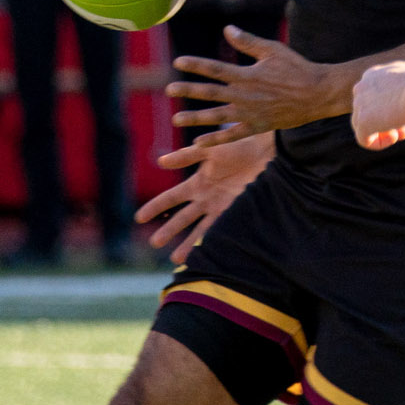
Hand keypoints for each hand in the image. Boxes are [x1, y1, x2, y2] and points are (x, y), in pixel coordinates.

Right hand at [137, 129, 272, 263]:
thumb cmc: (236, 145)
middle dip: (168, 231)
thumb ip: (187, 156)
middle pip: (182, 218)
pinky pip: (222, 228)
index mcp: (196, 183)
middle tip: (154, 243)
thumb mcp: (209, 149)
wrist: (266, 150)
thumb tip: (160, 161)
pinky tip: (206, 254)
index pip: (170, 198)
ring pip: (200, 229)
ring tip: (177, 259)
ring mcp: (221, 207)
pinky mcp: (237, 211)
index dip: (155, 207)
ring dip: (188, 243)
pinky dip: (213, 241)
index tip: (138, 218)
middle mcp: (206, 198)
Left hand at [167, 27, 345, 147]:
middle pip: (210, 93)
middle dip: (188, 91)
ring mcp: (250, 113)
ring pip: (217, 116)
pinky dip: (216, 140)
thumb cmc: (297, 68)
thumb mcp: (273, 50)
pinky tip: (199, 143)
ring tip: (177, 119)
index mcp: (247, 75)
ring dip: (196, 118)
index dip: (195, 65)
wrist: (318, 93)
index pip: (215, 69)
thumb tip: (227, 29)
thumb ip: (248, 42)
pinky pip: (233, 135)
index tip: (178, 62)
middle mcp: (245, 95)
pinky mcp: (258, 126)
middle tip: (169, 90)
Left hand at [353, 61, 404, 149]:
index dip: (389, 110)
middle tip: (404, 128)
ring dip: (383, 133)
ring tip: (401, 134)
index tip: (404, 115)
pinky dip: (378, 143)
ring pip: (364, 126)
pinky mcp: (363, 122)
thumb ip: (400, 86)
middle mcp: (361, 88)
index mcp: (370, 76)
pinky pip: (364, 140)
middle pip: (367, 112)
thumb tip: (402, 94)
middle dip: (386, 122)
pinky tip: (394, 139)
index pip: (372, 98)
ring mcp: (359, 105)